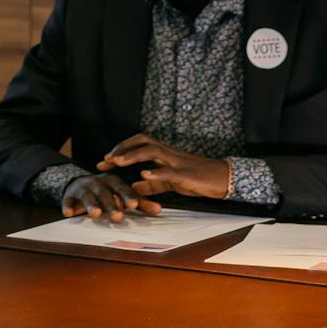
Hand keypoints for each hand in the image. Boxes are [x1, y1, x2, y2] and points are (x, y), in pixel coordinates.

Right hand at [61, 172, 159, 220]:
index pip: (122, 189)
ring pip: (87, 196)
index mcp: (113, 182)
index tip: (134, 206)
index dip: (127, 197)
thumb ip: (139, 202)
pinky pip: (67, 200)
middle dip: (111, 205)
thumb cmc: (107, 192)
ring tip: (95, 214)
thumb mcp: (121, 194)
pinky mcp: (69, 195)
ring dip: (91, 205)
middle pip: (105, 194)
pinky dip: (67, 206)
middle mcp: (98, 183)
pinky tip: (68, 213)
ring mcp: (83, 188)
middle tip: (118, 216)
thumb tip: (160, 210)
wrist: (79, 184)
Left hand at [98, 133, 231, 200]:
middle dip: (122, 148)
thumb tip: (132, 187)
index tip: (103, 162)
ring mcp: (177, 162)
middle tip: (106, 160)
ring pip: (152, 151)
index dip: (120, 150)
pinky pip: (170, 171)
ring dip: (133, 155)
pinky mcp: (187, 174)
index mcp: (163, 155)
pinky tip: (143, 175)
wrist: (223, 179)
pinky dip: (156, 172)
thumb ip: (151, 185)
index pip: (138, 145)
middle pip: (141, 141)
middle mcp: (168, 154)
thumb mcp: (170, 182)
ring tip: (117, 162)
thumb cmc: (196, 179)